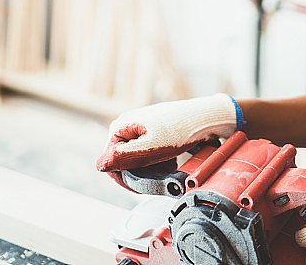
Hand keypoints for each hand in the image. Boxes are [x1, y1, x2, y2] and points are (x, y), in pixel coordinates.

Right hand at [95, 94, 239, 176]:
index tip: (142, 187)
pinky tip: (169, 161)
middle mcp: (126, 124)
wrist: (205, 117)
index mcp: (120, 126)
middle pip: (123, 160)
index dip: (124, 178)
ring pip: (136, 157)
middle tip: (159, 176)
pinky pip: (147, 151)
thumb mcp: (150, 148)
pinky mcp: (151, 130)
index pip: (109, 162)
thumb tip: (100, 165)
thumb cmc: (180, 130)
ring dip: (150, 167)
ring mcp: (139, 126)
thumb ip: (124, 157)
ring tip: (167, 167)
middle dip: (140, 172)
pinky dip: (157, 160)